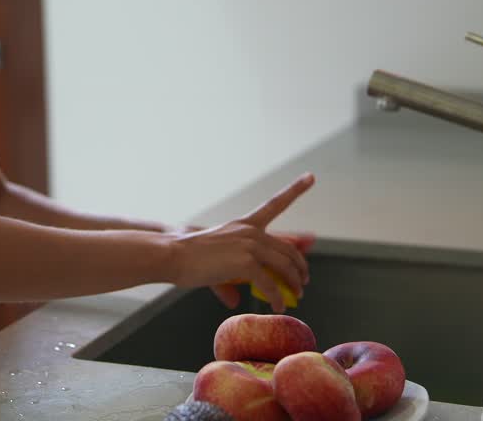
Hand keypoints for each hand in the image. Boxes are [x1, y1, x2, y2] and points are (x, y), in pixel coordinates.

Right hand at [168, 173, 314, 313]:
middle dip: (300, 265)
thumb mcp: (215, 263)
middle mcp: (250, 231)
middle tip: (303, 280)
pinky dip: (276, 297)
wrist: (172, 255)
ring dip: (294, 282)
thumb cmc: (188, 258)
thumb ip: (229, 281)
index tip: (311, 176)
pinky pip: (270, 284)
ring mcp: (249, 245)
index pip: (275, 204)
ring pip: (285, 266)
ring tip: (296, 294)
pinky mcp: (245, 263)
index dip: (296, 189)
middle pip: (288, 248)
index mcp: (244, 224)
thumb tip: (234, 301)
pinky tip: (276, 306)